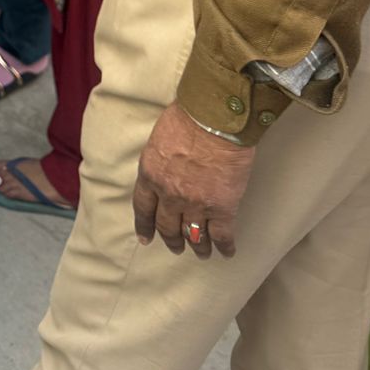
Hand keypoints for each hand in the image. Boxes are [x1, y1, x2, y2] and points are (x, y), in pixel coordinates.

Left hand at [132, 102, 254, 259]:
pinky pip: (221, 235)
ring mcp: (195, 204)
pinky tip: (227, 252)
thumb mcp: (160, 138)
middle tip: (176, 247)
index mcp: (150, 174)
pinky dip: (224, 246)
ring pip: (193, 235)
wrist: (214, 118)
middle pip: (167, 226)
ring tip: (201, 253)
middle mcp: (169, 194)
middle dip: (171, 239)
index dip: (145, 226)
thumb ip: (160, 159)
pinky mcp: (222, 208)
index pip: (143, 207)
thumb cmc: (187, 117)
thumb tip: (167, 166)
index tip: (146, 238)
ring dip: (198, 247)